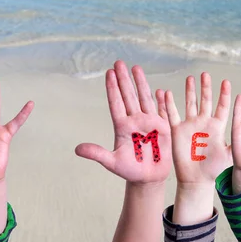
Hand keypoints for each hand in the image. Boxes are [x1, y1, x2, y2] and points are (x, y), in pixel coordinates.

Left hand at [76, 61, 171, 183]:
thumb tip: (77, 149)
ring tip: (136, 67)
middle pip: (128, 95)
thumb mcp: (111, 163)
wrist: (147, 179)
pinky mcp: (163, 129)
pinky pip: (162, 111)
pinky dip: (162, 101)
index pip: (116, 103)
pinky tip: (161, 90)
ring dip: (140, 83)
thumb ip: (96, 153)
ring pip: (144, 99)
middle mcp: (134, 120)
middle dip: (124, 79)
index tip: (108, 72)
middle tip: (119, 62)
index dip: (112, 88)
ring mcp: (149, 123)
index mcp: (122, 126)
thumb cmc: (128, 170)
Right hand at [164, 73, 231, 184]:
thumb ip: (237, 144)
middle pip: (205, 101)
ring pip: (189, 103)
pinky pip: (172, 114)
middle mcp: (203, 123)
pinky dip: (169, 104)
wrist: (196, 178)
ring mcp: (190, 125)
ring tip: (190, 78)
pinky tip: (167, 93)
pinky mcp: (177, 130)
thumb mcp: (228, 155)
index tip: (226, 82)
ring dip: (190, 91)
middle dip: (206, 88)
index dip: (224, 95)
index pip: (222, 107)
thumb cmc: (213, 169)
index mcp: (217, 126)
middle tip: (206, 74)